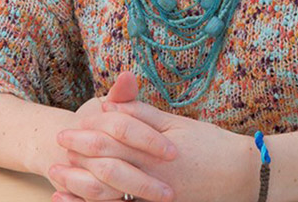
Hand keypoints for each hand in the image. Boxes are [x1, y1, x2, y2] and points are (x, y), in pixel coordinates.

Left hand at [55, 74, 258, 201]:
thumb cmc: (211, 145)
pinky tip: (80, 200)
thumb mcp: (179, 124)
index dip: (86, 133)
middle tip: (57, 147)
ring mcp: (149, 195)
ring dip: (78, 184)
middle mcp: (148, 174)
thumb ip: (143, 116)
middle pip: (102, 164)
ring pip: (104, 192)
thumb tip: (112, 106)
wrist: (240, 176)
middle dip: (76, 155)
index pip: (110, 139)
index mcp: (152, 149)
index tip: (68, 128)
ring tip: (59, 176)